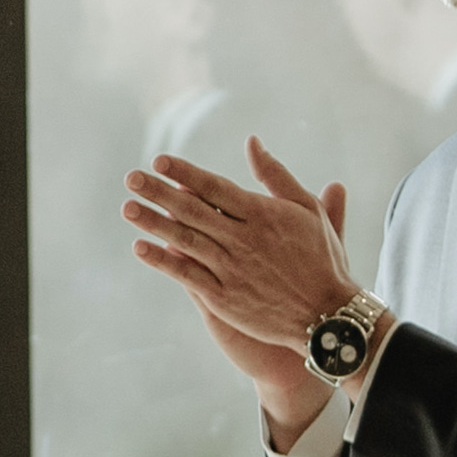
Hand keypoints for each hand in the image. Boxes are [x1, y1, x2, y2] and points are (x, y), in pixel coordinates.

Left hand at [124, 137, 356, 411]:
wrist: (328, 315)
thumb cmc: (320, 257)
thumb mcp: (306, 210)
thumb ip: (275, 175)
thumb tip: (251, 142)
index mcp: (263, 215)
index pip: (215, 188)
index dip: (185, 173)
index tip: (159, 161)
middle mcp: (244, 240)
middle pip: (194, 211)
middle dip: (160, 193)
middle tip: (131, 178)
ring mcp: (232, 269)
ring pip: (186, 241)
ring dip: (154, 223)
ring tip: (128, 207)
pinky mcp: (224, 297)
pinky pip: (188, 275)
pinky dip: (164, 261)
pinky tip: (140, 247)